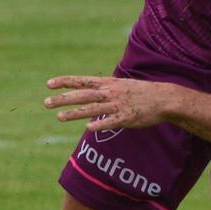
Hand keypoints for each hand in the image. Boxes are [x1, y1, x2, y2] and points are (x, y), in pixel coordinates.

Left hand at [45, 75, 176, 131]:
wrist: (164, 98)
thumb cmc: (139, 92)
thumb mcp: (119, 84)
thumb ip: (103, 87)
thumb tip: (87, 88)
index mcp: (107, 84)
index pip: (82, 81)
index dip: (65, 82)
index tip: (48, 84)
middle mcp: (110, 93)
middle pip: (83, 95)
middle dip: (64, 99)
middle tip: (46, 103)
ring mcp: (118, 105)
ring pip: (93, 109)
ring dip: (75, 113)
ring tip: (59, 117)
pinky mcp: (127, 118)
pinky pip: (111, 122)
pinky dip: (100, 124)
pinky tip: (88, 128)